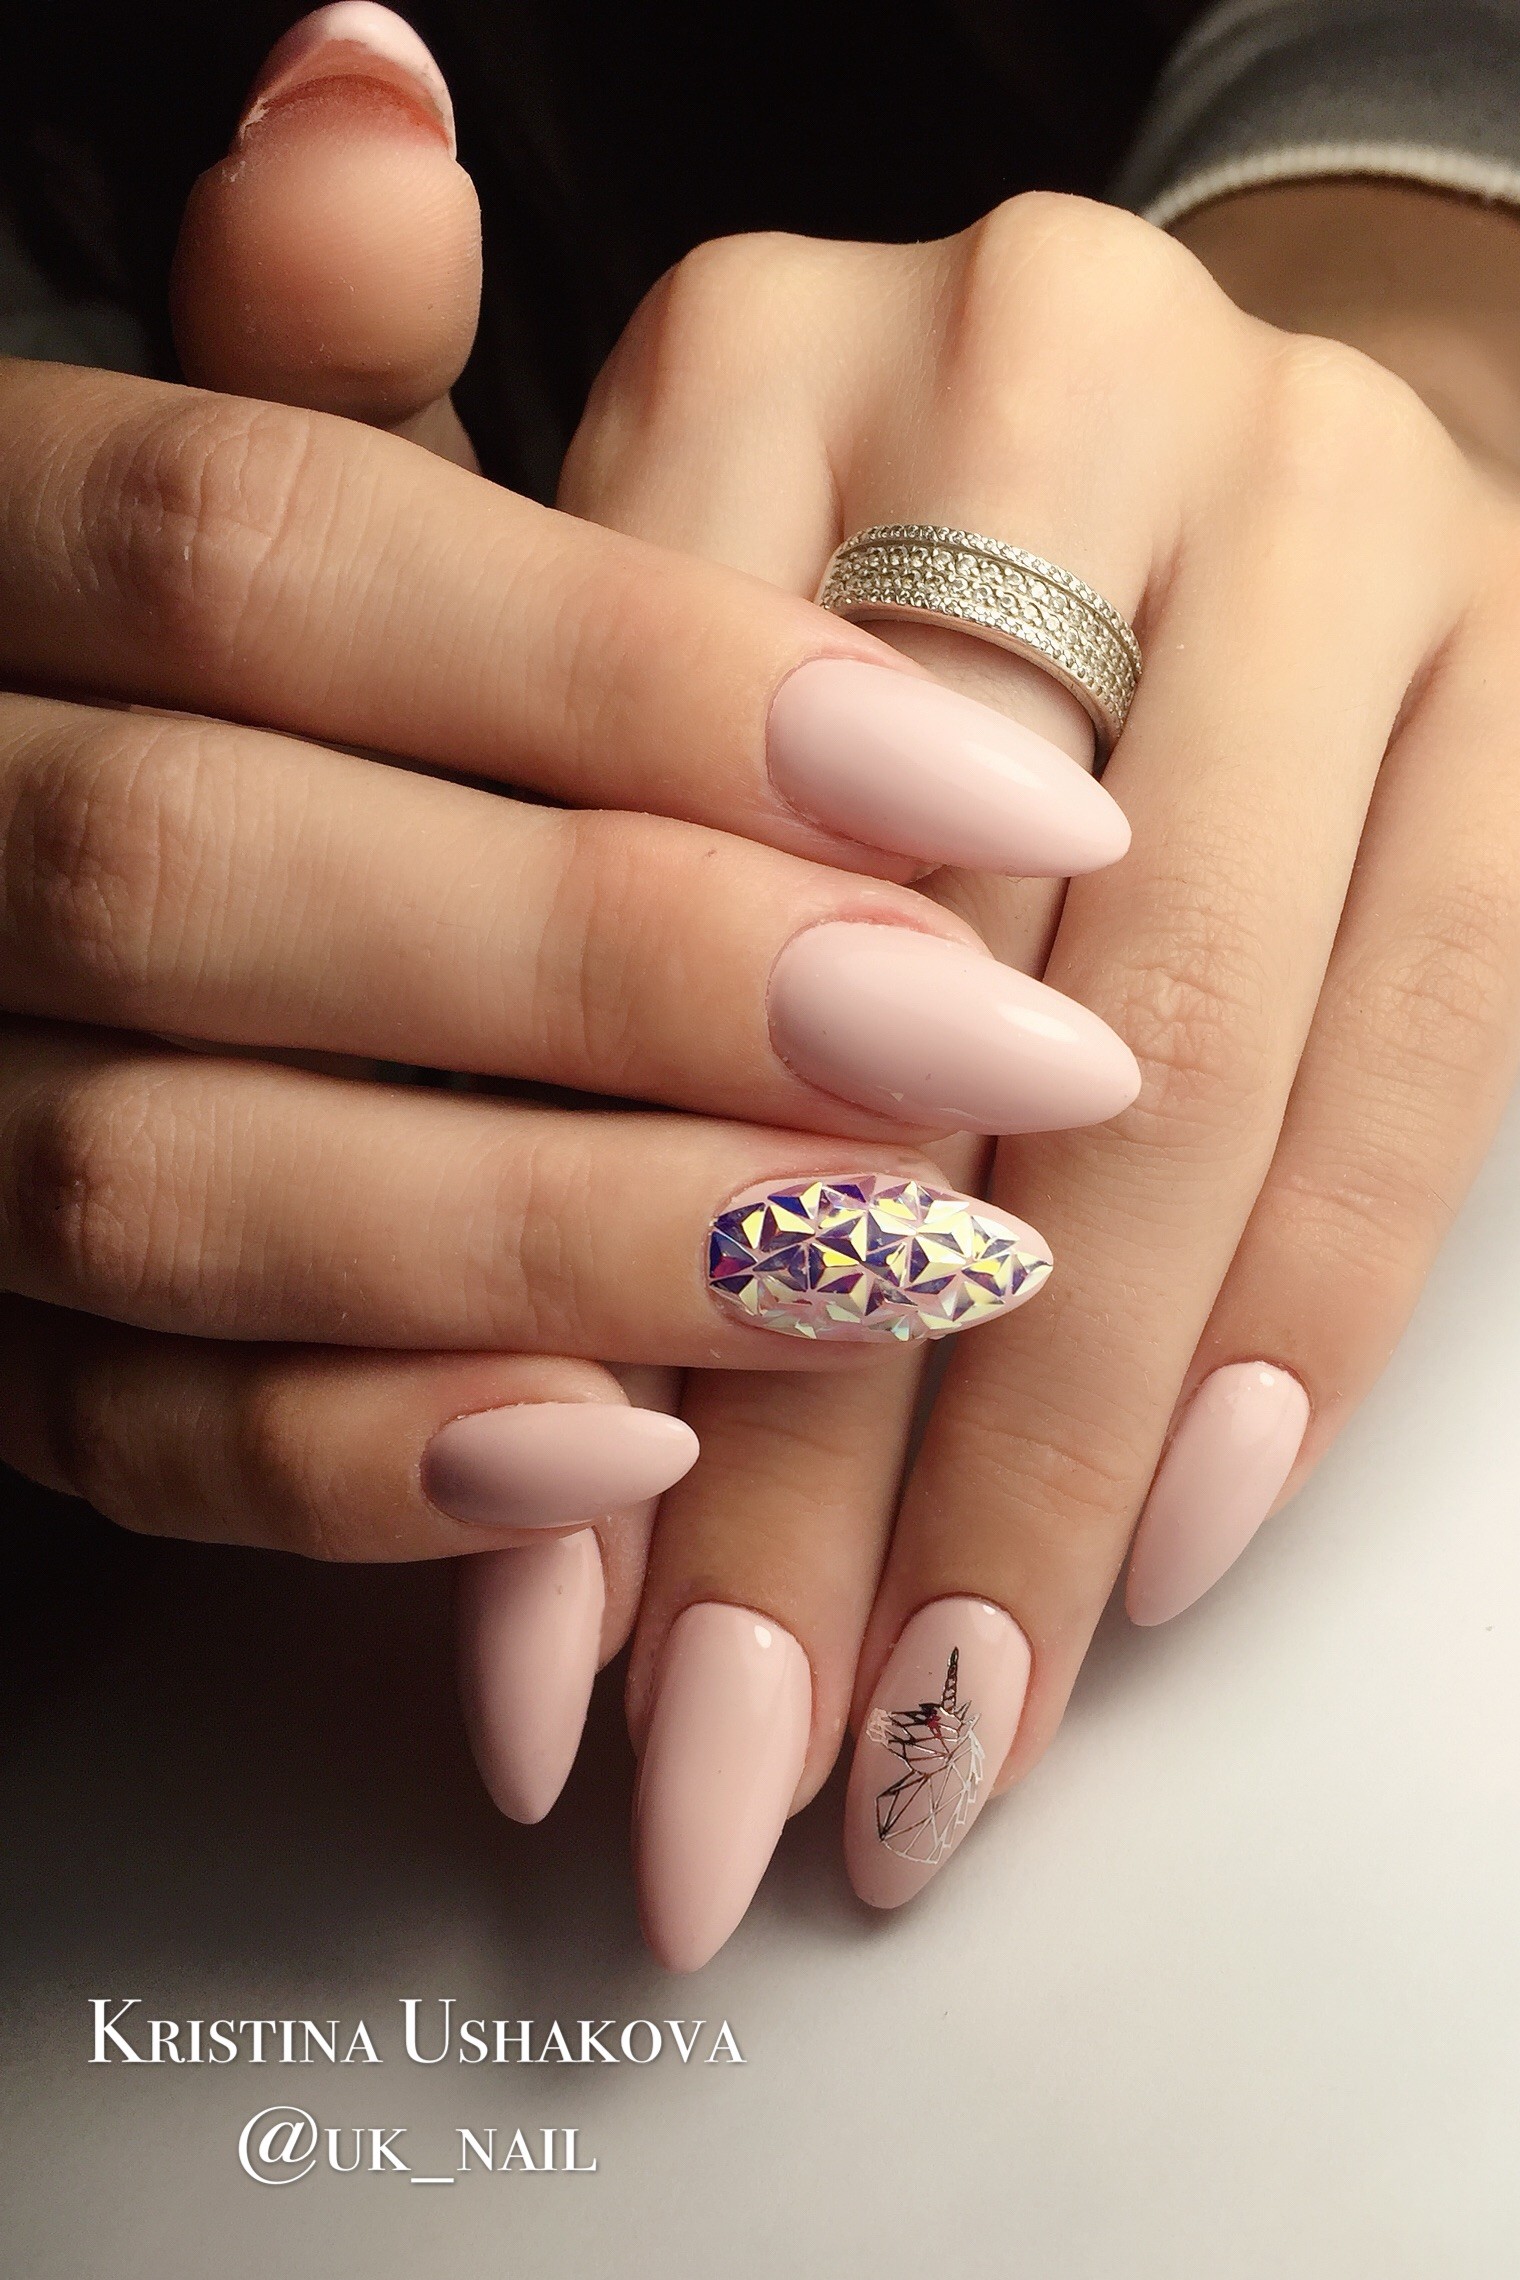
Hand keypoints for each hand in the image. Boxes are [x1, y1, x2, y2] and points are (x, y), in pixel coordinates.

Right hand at [0, 12, 1140, 1584]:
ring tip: (891, 1259)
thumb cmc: (248, 696)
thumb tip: (368, 86)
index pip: (262, 558)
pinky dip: (379, 1463)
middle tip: (993, 1053)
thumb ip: (312, 356)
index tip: (999, 787)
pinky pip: (130, 1433)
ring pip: (175, 1180)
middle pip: (211, 879)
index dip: (631, 674)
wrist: (37, 882)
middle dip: (630, 978)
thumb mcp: (266, 501)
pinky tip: (634, 1452)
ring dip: (557, 1234)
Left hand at [565, 185, 1519, 1960]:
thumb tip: (542, 1550)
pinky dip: (1295, 1319)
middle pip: (898, 1003)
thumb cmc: (874, 626)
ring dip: (1049, 1457)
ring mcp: (1318, 504)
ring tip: (940, 1735)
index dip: (581, 1302)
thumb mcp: (656, 731)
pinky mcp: (1515, 651)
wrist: (1209, 443)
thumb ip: (564, 1060)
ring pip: (1174, 1055)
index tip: (562, 1650)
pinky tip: (1171, 1549)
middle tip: (742, 1771)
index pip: (630, 903)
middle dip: (818, 1452)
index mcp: (740, 370)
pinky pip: (1432, 1036)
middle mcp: (1035, 380)